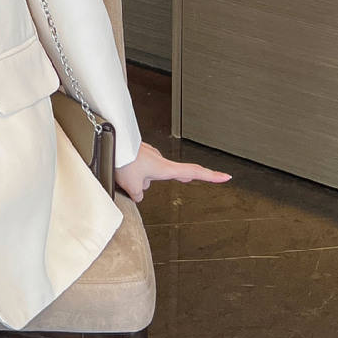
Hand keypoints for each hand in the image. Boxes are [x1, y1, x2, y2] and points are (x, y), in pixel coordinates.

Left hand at [114, 143, 230, 202]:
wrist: (112, 142)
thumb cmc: (124, 160)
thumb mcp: (132, 186)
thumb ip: (138, 195)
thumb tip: (139, 195)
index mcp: (165, 168)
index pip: (194, 172)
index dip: (211, 176)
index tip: (225, 177)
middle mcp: (160, 159)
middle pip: (167, 175)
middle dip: (158, 181)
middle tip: (161, 179)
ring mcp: (150, 154)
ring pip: (147, 173)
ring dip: (137, 176)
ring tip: (124, 174)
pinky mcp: (139, 151)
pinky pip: (137, 166)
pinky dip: (132, 170)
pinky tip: (122, 169)